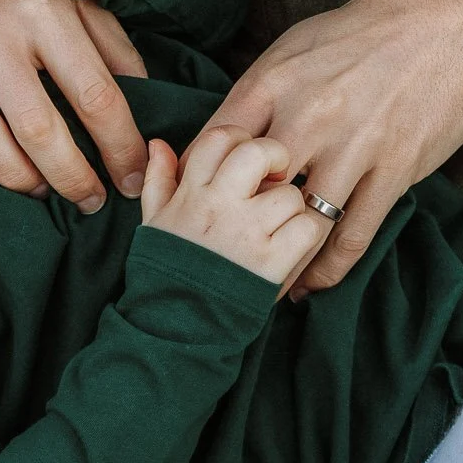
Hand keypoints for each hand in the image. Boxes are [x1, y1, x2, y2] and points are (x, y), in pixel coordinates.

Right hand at [0, 0, 148, 209]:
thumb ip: (109, 41)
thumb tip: (146, 94)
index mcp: (44, 9)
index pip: (94, 94)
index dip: (120, 146)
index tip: (131, 178)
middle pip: (38, 127)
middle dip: (71, 177)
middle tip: (88, 200)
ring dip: (18, 178)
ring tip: (41, 189)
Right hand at [139, 131, 326, 289]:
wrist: (175, 325)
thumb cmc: (165, 271)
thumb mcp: (153, 221)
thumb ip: (159, 180)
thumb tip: (159, 145)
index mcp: (192, 192)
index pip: (221, 137)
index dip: (240, 138)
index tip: (246, 155)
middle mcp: (220, 205)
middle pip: (260, 152)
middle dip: (276, 157)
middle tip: (276, 176)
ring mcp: (248, 232)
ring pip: (292, 193)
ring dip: (293, 207)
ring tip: (280, 224)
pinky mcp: (272, 261)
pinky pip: (309, 229)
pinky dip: (308, 236)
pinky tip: (292, 245)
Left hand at [200, 0, 462, 294]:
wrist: (448, 24)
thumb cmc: (365, 32)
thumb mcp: (295, 46)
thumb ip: (259, 93)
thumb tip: (226, 135)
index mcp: (273, 83)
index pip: (213, 142)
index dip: (195, 181)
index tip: (190, 209)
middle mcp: (305, 118)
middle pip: (248, 191)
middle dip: (230, 231)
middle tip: (217, 262)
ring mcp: (351, 149)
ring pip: (298, 225)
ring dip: (278, 263)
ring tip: (259, 287)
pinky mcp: (392, 173)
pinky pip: (351, 237)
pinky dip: (327, 270)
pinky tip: (311, 285)